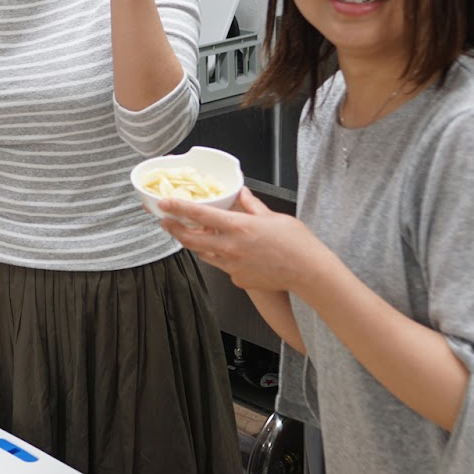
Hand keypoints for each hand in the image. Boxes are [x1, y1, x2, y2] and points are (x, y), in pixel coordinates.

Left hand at [158, 188, 327, 293]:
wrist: (309, 272)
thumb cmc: (296, 244)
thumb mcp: (273, 217)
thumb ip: (252, 205)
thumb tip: (242, 194)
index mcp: (238, 227)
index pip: (199, 215)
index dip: (178, 208)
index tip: (164, 203)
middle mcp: (230, 247)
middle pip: (190, 239)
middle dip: (174, 229)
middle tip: (166, 222)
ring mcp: (232, 266)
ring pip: (204, 254)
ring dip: (195, 244)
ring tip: (193, 235)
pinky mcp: (238, 279)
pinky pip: (222, 266)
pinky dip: (220, 257)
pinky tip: (228, 252)